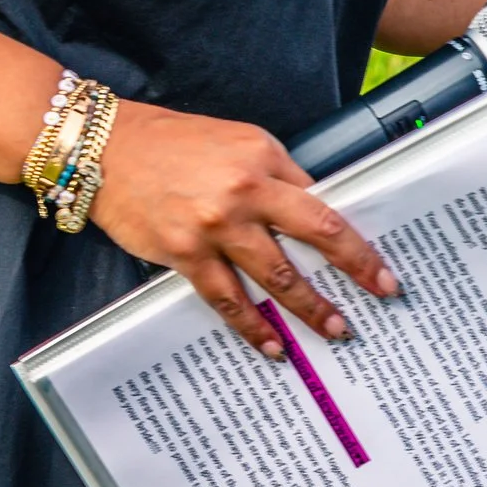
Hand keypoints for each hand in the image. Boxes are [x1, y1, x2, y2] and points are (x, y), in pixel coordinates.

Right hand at [92, 102, 399, 356]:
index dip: (356, 240)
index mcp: (264, 159)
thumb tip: (313, 212)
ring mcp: (214, 226)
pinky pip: (227, 299)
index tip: (381, 268)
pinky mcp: (184, 253)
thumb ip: (276, 176)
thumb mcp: (238, 142)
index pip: (324, 203)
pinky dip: (252, 326)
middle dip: (353, 272)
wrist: (105, 148)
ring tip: (334, 330)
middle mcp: (245, 191)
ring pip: (275, 276)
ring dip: (309, 309)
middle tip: (378, 297)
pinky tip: (272, 344)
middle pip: (314, 236)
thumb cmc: (173, 143)